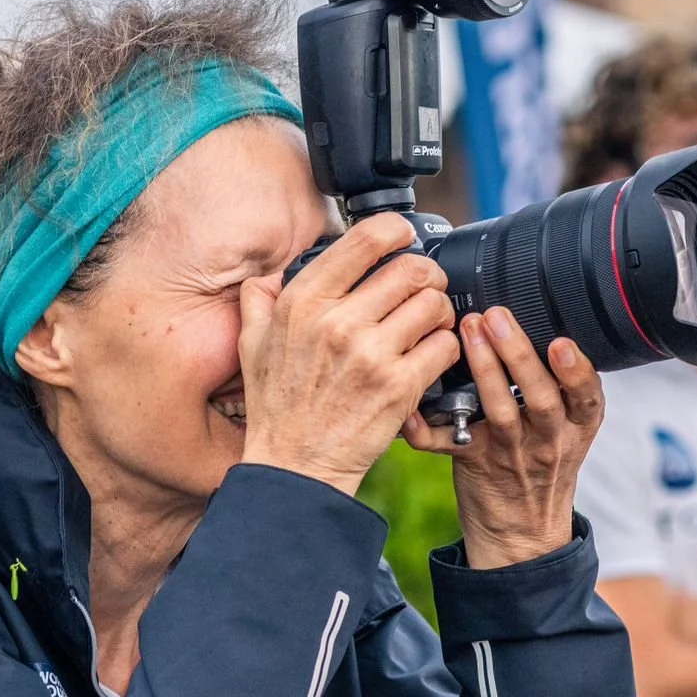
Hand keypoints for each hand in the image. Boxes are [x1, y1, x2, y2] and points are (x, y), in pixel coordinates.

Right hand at [239, 214, 459, 495]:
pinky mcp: (399, 387)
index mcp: (304, 302)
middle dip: (427, 275)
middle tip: (424, 289)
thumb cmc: (276, 406)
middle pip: (412, 269)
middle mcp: (338, 322)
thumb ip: (259, 298)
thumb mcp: (251, 344)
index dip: (396, 231)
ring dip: (440, 312)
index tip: (404, 237)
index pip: (366, 240)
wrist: (294, 466)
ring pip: (434, 305)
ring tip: (429, 325)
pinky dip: (445, 348)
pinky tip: (430, 357)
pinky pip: (444, 346)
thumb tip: (270, 272)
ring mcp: (371, 355)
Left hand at [400, 308, 602, 569]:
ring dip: (484, 370)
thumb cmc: (540, 465)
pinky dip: (426, 428)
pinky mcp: (475, 463)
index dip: (577, 370)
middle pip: (541, 397)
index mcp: (576, 425)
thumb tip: (526, 325)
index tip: (562, 343)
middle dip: (518, 354)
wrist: (523, 534)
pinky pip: (449, 443)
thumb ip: (558, 387)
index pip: (586, 395)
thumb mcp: (568, 429)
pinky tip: (413, 412)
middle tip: (496, 316)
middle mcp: (548, 439)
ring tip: (468, 332)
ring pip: (501, 413)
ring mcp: (511, 453)